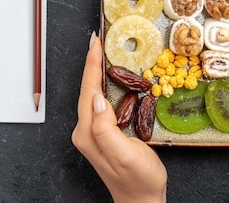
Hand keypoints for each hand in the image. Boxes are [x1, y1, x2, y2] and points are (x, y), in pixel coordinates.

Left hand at [72, 33, 166, 202]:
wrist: (142, 201)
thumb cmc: (138, 180)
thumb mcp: (125, 154)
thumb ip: (106, 127)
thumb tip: (98, 98)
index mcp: (88, 132)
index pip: (88, 90)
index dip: (91, 65)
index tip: (95, 43)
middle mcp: (86, 131)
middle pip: (87, 90)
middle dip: (91, 64)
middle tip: (97, 41)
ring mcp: (93, 133)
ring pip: (92, 95)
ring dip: (96, 72)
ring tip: (101, 53)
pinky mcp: (103, 134)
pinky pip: (100, 103)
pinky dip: (104, 85)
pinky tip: (109, 78)